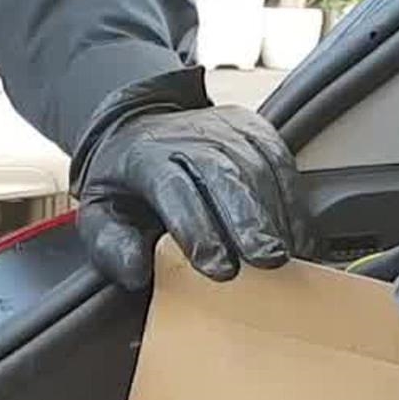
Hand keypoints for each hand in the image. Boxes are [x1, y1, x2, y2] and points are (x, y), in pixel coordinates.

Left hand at [70, 73, 309, 287]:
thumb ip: (111, 245)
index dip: (197, 226)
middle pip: (224, 172)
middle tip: (267, 260)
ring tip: (287, 257)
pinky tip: (299, 236)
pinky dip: (293, 201)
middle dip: (248, 219)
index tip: (217, 267)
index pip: (174, 186)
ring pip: (257, 165)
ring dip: (276, 215)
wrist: (140, 128)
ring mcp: (224, 127)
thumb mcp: (99, 214)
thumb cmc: (124, 184)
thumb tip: (136, 271)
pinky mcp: (254, 129)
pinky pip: (280, 161)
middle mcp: (188, 134)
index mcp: (144, 154)